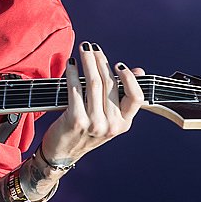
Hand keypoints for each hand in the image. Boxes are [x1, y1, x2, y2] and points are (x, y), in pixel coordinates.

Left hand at [37, 41, 144, 168]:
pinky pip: (75, 89)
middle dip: (100, 61)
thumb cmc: (85, 131)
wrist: (62, 153)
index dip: (129, 78)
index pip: (137, 97)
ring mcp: (95, 124)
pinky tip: (71, 63)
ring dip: (87, 61)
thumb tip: (138, 70)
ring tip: (83, 49)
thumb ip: (121, 96)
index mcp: (124, 124)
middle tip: (92, 47)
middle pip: (110, 84)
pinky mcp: (76, 120)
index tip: (118, 64)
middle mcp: (112, 125)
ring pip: (93, 83)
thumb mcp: (107, 117)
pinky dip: (73, 73)